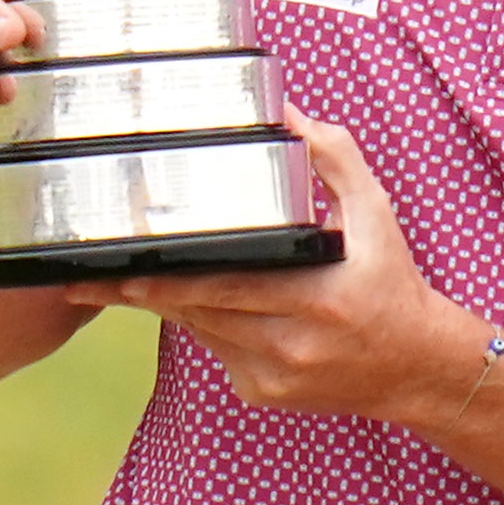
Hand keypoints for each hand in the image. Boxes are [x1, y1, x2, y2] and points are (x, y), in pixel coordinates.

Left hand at [112, 121, 478, 418]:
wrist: (417, 367)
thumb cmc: (393, 282)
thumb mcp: (374, 214)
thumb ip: (332, 158)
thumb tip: (285, 112)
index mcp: (318, 298)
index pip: (226, 286)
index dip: (168, 280)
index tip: (121, 269)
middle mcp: (292, 343)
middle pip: (198, 312)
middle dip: (140, 293)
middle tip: (85, 278)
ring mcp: (273, 374)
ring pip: (200, 331)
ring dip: (172, 304)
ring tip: (133, 280)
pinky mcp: (262, 393)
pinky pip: (215, 352)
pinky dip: (205, 325)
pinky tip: (207, 306)